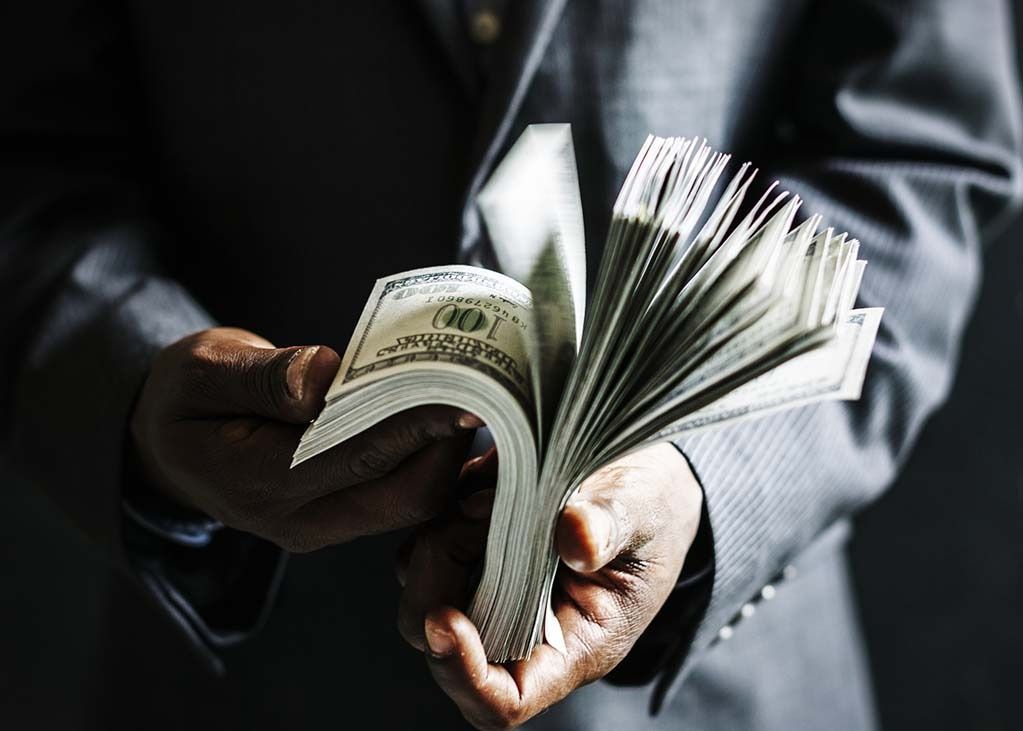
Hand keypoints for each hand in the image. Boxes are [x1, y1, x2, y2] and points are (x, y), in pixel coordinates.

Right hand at [130, 327, 480, 551]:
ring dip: (448, 452)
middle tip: (485, 383)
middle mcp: (299, 520)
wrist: (170, 446)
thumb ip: (262, 377)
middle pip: (406, 494)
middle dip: (451, 443)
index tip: (471, 384)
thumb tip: (325, 376)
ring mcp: (323, 526)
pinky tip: (449, 415)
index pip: (362, 456)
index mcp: (258, 483)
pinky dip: (431, 458)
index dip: (422, 422)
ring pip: (413, 501)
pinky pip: (402, 496)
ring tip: (477, 394)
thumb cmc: (185, 399)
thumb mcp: (201, 371)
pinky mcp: (341, 517)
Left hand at [396, 443, 701, 728]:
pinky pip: (428, 536)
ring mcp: (490, 586)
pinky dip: (444, 507)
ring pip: (423, 585)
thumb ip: (612, 528)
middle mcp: (521, 626)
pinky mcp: (472, 546)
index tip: (446, 621)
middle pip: (442, 641)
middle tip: (471, 517)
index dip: (464, 675)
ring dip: (439, 537)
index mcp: (571, 646)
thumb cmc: (654, 509)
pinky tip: (485, 477)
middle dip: (435, 580)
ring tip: (488, 492)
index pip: (504, 700)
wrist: (644, 473)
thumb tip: (576, 539)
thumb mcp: (645, 515)